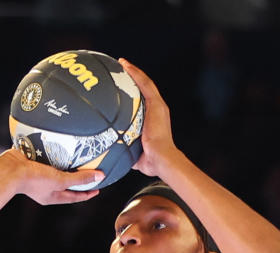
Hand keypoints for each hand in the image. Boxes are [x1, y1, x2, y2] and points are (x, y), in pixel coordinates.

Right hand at [4, 147, 102, 204]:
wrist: (10, 169)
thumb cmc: (34, 179)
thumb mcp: (60, 180)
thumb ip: (79, 179)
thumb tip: (100, 177)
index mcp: (53, 197)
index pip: (75, 197)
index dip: (87, 193)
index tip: (97, 189)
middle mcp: (47, 189)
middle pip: (66, 185)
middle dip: (77, 181)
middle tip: (88, 174)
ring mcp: (39, 177)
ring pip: (56, 172)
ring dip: (65, 166)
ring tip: (75, 159)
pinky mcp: (33, 165)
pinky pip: (46, 160)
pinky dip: (53, 156)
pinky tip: (57, 148)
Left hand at [118, 59, 177, 176]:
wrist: (162, 159)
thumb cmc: (153, 161)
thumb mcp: (137, 154)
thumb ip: (128, 151)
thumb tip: (116, 155)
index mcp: (155, 119)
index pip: (144, 101)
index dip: (136, 91)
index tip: (125, 86)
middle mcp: (158, 109)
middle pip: (145, 88)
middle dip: (134, 78)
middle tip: (122, 70)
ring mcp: (158, 105)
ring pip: (144, 83)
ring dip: (133, 72)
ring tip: (122, 63)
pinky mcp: (156, 104)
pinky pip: (144, 83)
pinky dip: (134, 73)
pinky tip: (125, 65)